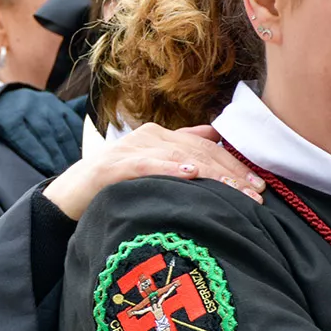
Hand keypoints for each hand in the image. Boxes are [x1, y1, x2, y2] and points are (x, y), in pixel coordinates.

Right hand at [43, 123, 263, 219]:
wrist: (71, 193)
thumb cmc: (114, 182)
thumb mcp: (151, 162)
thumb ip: (180, 147)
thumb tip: (215, 135)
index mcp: (160, 135)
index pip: (206, 147)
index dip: (234, 164)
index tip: (258, 187)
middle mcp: (150, 137)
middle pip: (198, 152)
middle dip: (230, 173)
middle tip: (256, 195)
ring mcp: (131, 150)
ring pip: (179, 158)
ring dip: (211, 174)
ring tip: (235, 190)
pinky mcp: (114, 167)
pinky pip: (147, 166)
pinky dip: (170, 170)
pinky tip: (190, 175)